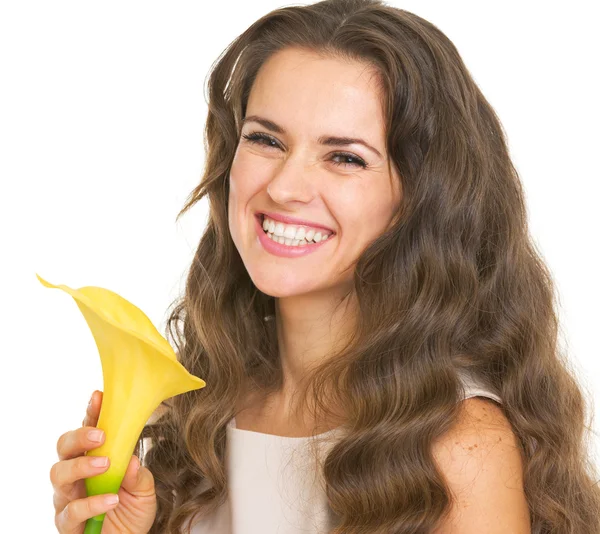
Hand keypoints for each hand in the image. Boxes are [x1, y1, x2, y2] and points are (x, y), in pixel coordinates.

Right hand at [51, 390, 156, 532]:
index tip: (99, 397)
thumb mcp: (144, 489)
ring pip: (59, 474)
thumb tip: (132, 459)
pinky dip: (91, 503)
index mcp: (94, 458)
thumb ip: (140, 474)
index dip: (92, 413)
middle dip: (79, 436)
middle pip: (64, 447)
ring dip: (81, 465)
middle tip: (102, 435)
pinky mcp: (67, 524)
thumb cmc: (132, 511)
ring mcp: (68, 498)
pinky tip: (111, 499)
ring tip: (105, 465)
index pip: (88, 430)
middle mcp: (76, 475)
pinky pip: (70, 511)